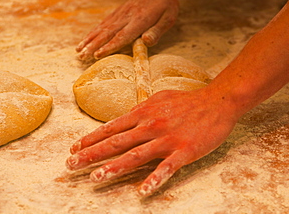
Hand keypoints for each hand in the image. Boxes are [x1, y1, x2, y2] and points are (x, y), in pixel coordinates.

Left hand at [66, 87, 237, 195]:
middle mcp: (151, 125)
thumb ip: (141, 109)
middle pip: (116, 142)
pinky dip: (154, 179)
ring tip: (95, 178)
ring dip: (114, 167)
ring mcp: (167, 139)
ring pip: (136, 155)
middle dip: (91, 154)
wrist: (217, 101)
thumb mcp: (160, 98)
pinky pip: (167, 168)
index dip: (91, 139)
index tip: (74, 149)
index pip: (111, 127)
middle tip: (71, 165)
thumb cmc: (187, 100)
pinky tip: (143, 191)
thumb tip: (124, 118)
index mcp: (144, 113)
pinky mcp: (184, 150)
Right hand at [76, 0, 178, 60]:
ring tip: (78, 51)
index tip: (98, 55)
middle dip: (93, 45)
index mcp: (140, 20)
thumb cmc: (164, 5)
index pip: (123, 36)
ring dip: (89, 40)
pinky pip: (102, 24)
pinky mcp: (116, 14)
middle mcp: (126, 17)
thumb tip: (147, 42)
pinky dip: (92, 33)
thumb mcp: (169, 17)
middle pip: (108, 33)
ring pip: (102, 28)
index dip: (110, 46)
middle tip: (82, 56)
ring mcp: (120, 15)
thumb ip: (158, 30)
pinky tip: (85, 40)